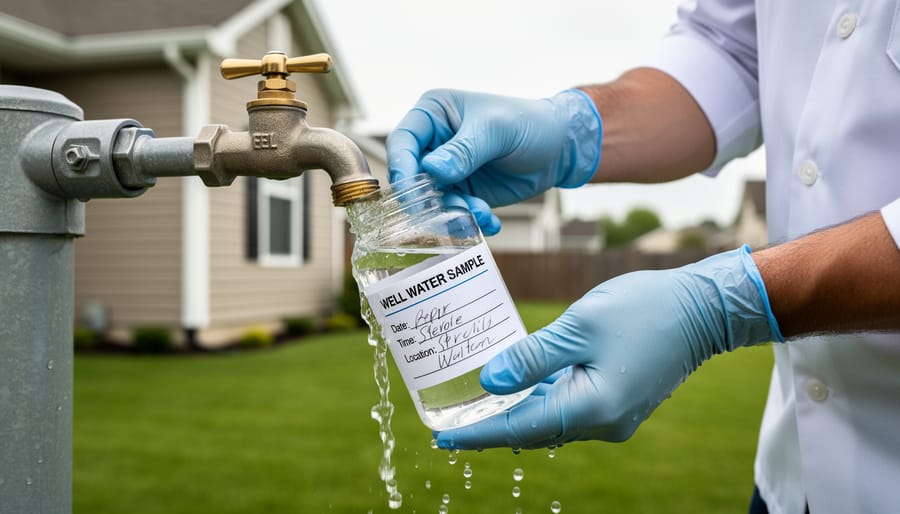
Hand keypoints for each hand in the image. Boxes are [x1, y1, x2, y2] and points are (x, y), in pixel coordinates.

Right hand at [386, 89, 601, 234]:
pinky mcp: (462, 192)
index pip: (403, 140)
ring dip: (453, 213)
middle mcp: (434, 143)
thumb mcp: (498, 130)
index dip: (401, 166)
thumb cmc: (529, 123)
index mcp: (434, 113)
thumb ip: (464, 150)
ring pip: (432, 200)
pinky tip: (489, 220)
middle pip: (412, 177)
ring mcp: (447, 170)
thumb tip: (432, 169)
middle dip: (428, 198)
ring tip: (481, 213)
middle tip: (448, 212)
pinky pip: (454, 212)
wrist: (560, 147)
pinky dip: (469, 220)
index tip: (410, 190)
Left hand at [434, 246, 782, 448]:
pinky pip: (569, 409)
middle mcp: (603, 424)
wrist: (702, 308)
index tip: (443, 437)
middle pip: (534, 430)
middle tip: (450, 420)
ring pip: (551, 421)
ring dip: (516, 412)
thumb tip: (489, 382)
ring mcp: (613, 417)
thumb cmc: (643, 309)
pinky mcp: (618, 404)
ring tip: (475, 405)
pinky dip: (541, 401)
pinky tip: (517, 388)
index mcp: (592, 408)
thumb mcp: (578, 327)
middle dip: (492, 425)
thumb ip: (531, 357)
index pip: (520, 428)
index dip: (478, 434)